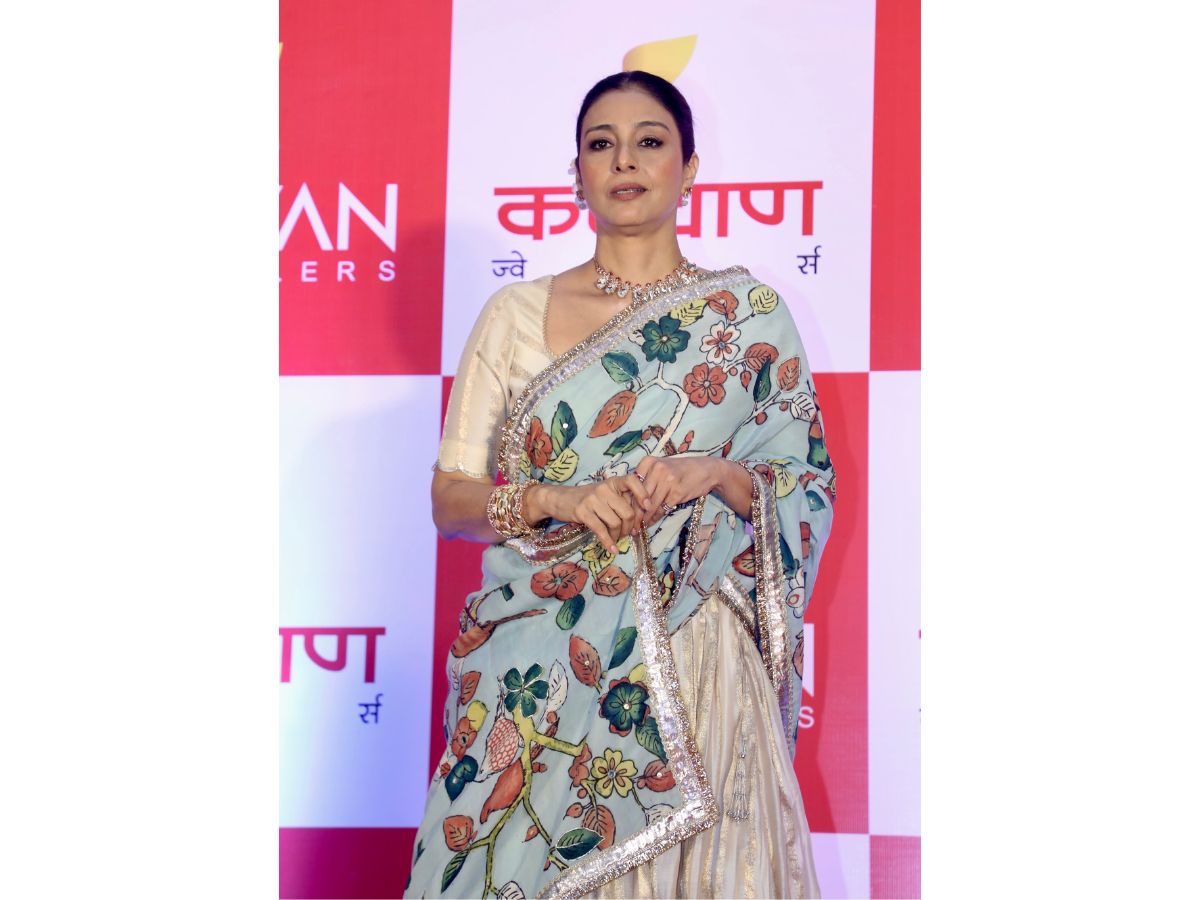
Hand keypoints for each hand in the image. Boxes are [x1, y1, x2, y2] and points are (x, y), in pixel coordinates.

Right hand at [527, 474, 652, 553]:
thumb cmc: (586, 498)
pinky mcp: (582, 512)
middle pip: (627, 511)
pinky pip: (601, 530)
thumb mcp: (604, 494)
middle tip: (627, 533)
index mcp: (612, 482)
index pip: (632, 481)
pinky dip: (608, 542)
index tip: (648, 507)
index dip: (643, 494)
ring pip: (615, 523)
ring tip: (616, 538)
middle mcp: (604, 488)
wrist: (559, 499)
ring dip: (618, 535)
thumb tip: (639, 519)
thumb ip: (620, 501)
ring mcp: (592, 499)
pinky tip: (612, 549)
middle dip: (629, 527)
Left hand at [631, 456, 723, 527]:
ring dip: (643, 519)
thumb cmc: (680, 470)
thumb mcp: (661, 468)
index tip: (623, 513)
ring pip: (650, 505)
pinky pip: (662, 509)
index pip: (632, 485)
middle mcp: (656, 469)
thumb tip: (629, 502)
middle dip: (633, 514)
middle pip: (639, 496)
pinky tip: (651, 523)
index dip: (626, 501)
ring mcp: (667, 480)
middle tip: (628, 526)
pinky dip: (655, 518)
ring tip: (638, 528)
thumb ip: (646, 481)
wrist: (706, 469)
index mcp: (649, 462)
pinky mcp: (677, 492)